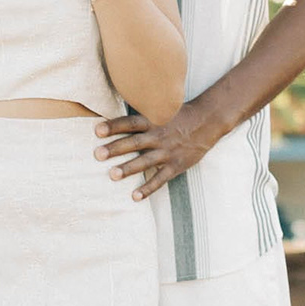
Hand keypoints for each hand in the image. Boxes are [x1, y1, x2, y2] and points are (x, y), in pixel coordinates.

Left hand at [96, 101, 220, 201]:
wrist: (207, 122)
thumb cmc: (178, 115)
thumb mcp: (161, 109)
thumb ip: (142, 114)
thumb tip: (117, 112)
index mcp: (153, 121)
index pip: (131, 123)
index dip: (114, 126)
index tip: (97, 130)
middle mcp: (159, 136)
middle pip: (135, 142)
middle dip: (116, 148)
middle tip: (98, 154)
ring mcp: (167, 152)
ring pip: (145, 161)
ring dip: (129, 168)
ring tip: (112, 175)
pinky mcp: (176, 165)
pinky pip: (160, 179)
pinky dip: (148, 188)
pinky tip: (134, 196)